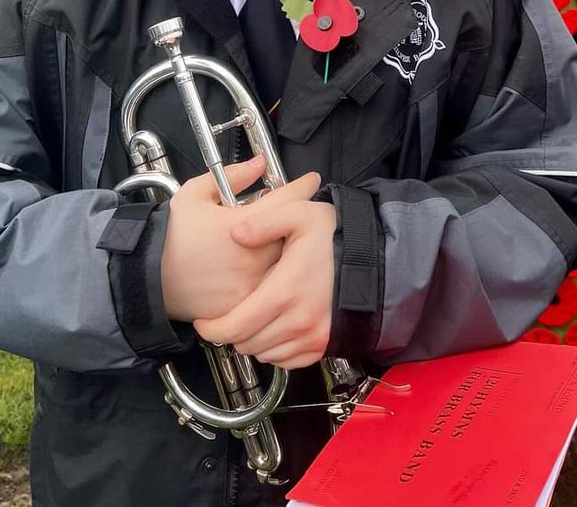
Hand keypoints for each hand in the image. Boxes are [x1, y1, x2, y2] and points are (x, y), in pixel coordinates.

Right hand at [160, 156, 320, 322]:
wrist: (147, 277)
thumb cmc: (171, 234)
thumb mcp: (194, 194)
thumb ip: (231, 175)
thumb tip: (260, 164)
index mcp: (240, 225)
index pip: (284, 201)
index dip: (302, 187)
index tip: (310, 181)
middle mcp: (250, 256)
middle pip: (293, 235)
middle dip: (298, 221)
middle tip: (297, 213)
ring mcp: (250, 286)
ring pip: (287, 264)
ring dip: (290, 250)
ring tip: (284, 241)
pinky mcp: (246, 307)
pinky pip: (272, 290)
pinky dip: (276, 277)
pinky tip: (269, 267)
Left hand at [194, 196, 336, 369]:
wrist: (373, 259)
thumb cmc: (334, 237)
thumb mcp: (300, 214)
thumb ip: (264, 221)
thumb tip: (236, 234)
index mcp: (285, 291)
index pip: (235, 327)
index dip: (212, 330)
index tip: (203, 322)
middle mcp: (298, 321)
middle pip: (245, 344)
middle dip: (231, 332)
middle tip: (229, 316)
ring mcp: (312, 337)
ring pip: (264, 355)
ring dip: (253, 341)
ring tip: (253, 318)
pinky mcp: (322, 346)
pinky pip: (285, 362)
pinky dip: (274, 350)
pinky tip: (275, 327)